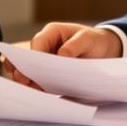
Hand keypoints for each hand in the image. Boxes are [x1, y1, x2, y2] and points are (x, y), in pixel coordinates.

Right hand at [5, 22, 121, 87]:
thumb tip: (62, 55)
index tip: (33, 67)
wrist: (103, 49)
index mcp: (52, 32)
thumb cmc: (94, 40)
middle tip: (23, 81)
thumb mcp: (88, 39)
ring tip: (30, 90)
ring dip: (30, 79)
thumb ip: (75, 45)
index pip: (38, 42)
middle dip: (25, 69)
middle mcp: (46, 45)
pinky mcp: (51, 72)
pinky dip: (39, 86)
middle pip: (30, 57)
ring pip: (32, 69)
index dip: (34, 55)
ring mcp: (47, 59)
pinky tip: (39, 93)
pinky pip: (42, 79)